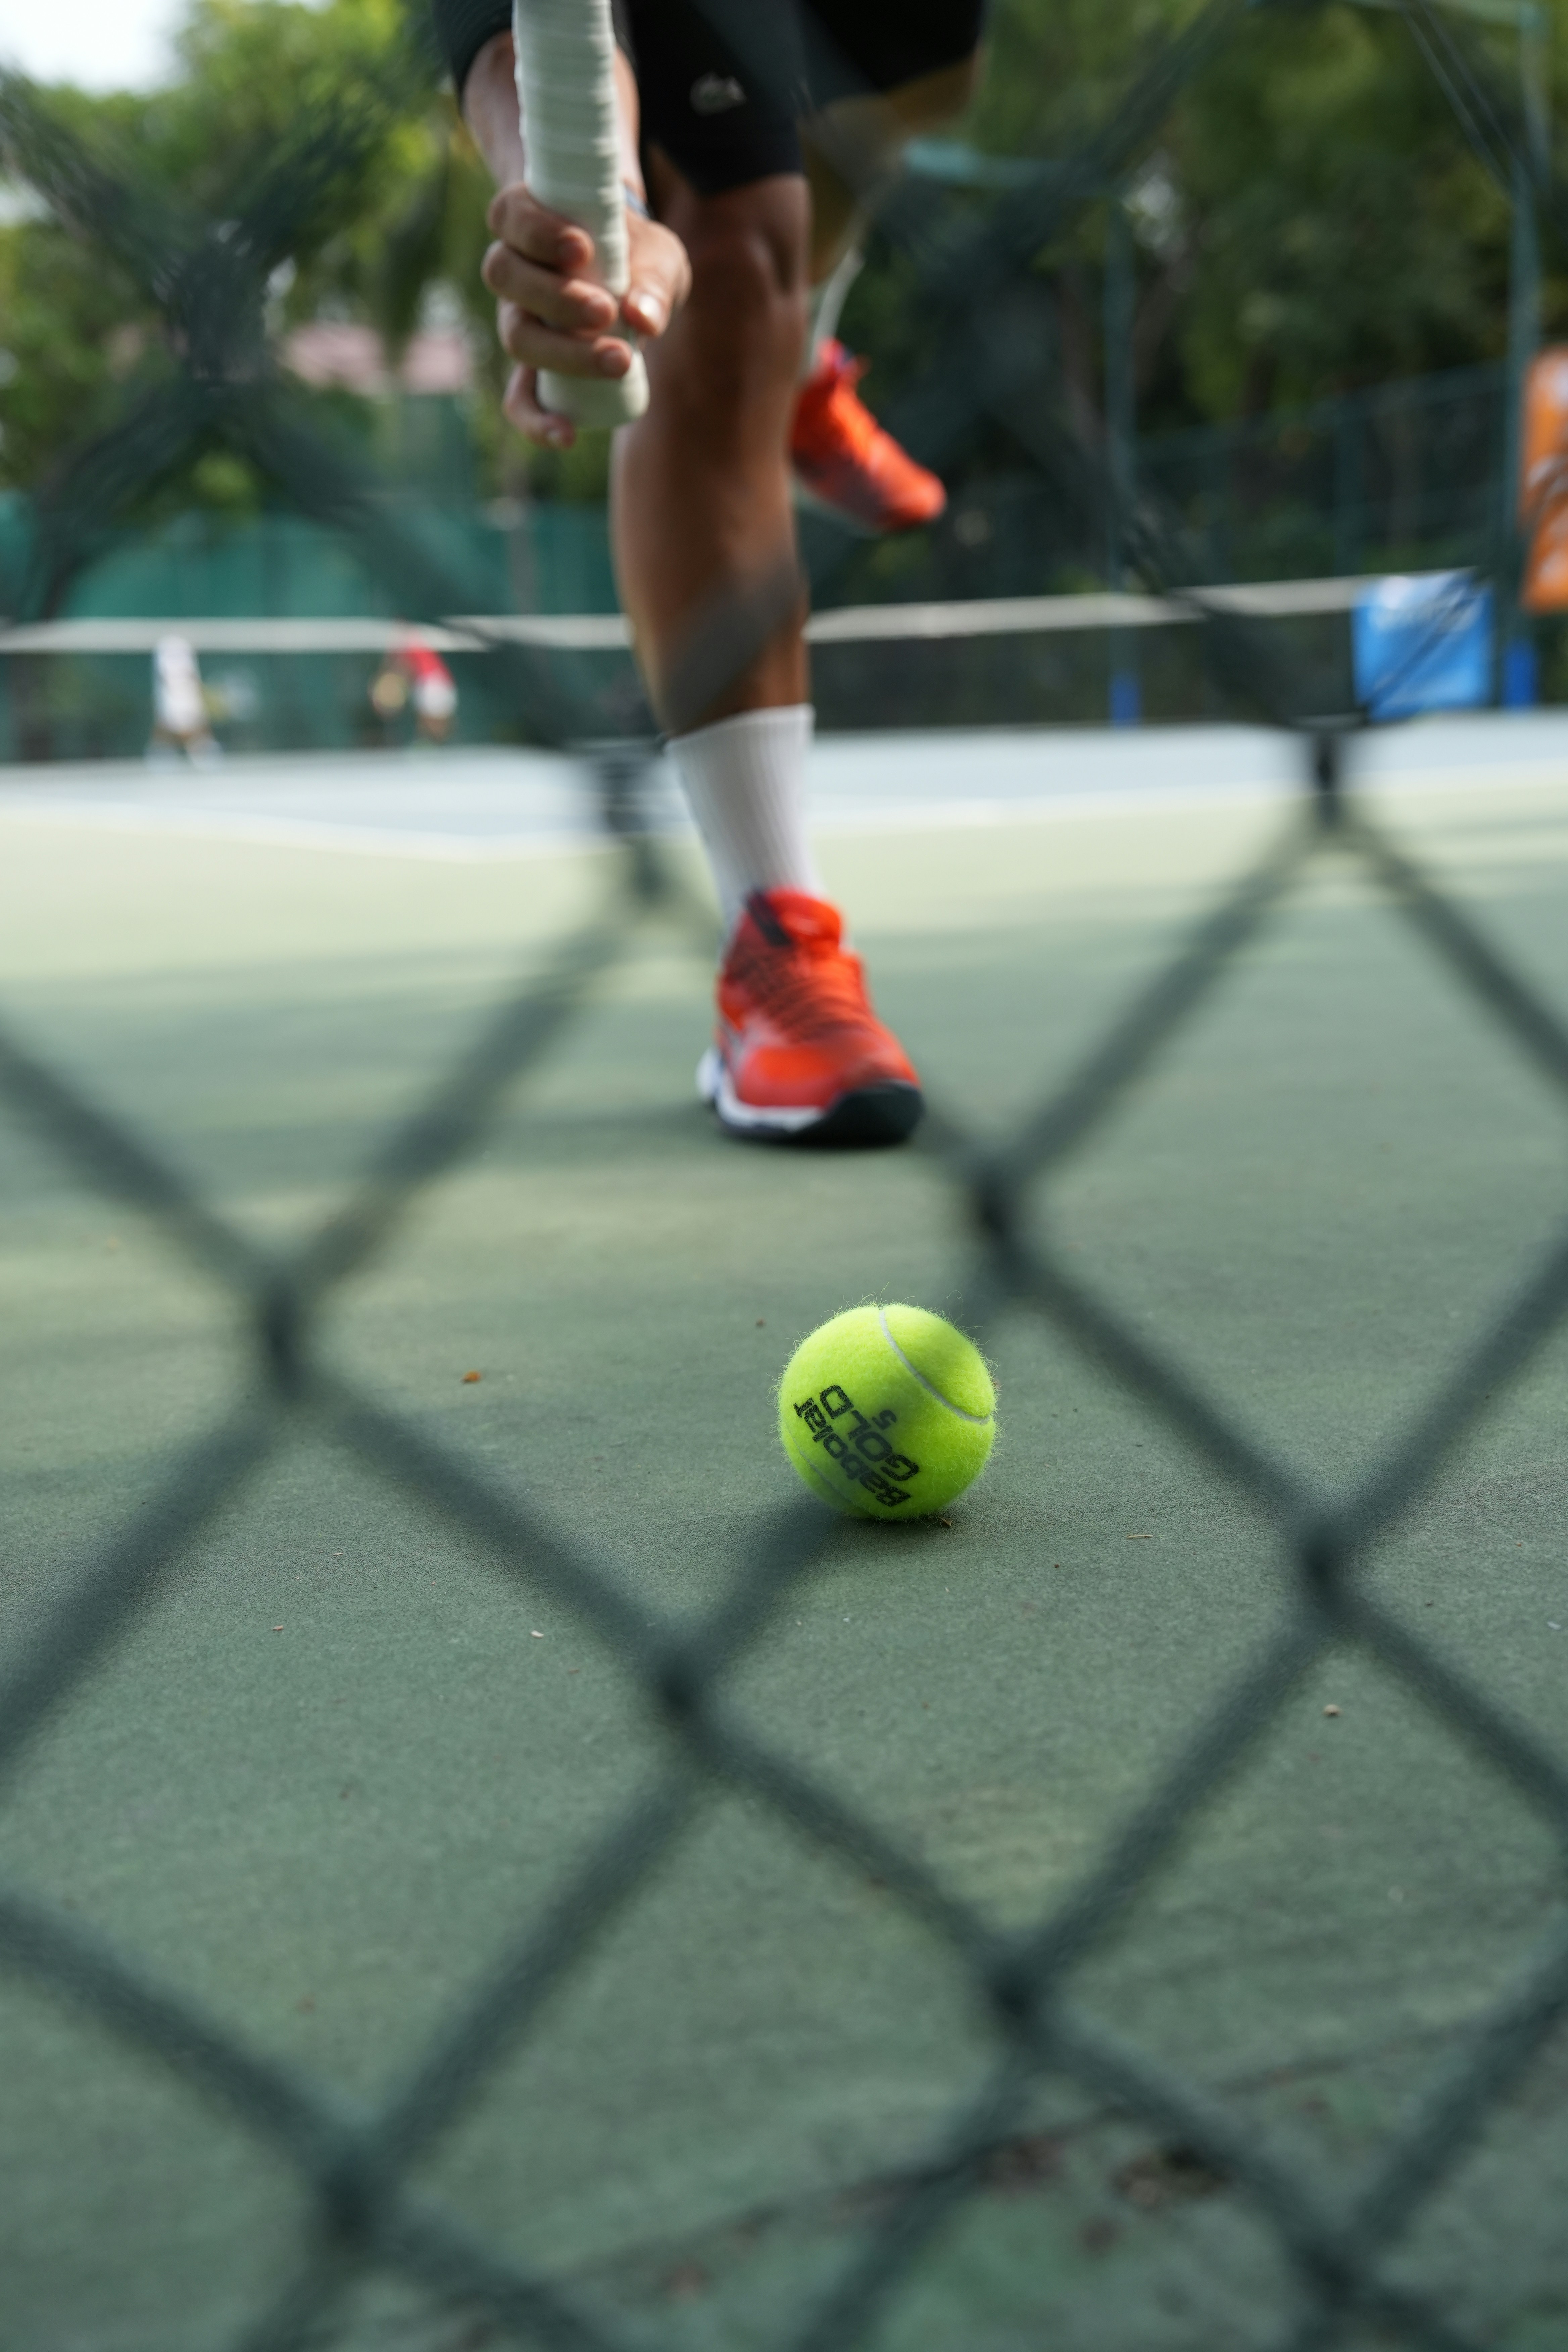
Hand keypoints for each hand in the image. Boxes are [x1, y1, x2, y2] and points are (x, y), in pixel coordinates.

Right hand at [483, 191, 689, 447]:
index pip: (510, 216)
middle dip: (555, 297)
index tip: (582, 249)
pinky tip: (567, 436)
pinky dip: (536, 420)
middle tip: (606, 311)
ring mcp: (518, 321)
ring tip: (619, 359)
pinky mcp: (533, 368)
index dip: (537, 233)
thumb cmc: (638, 254)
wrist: (635, 279)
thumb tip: (643, 321)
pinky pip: (519, 399)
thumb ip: (655, 278)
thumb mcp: (658, 254)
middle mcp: (513, 270)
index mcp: (528, 220)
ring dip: (562, 352)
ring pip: (517, 336)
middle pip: (506, 278)